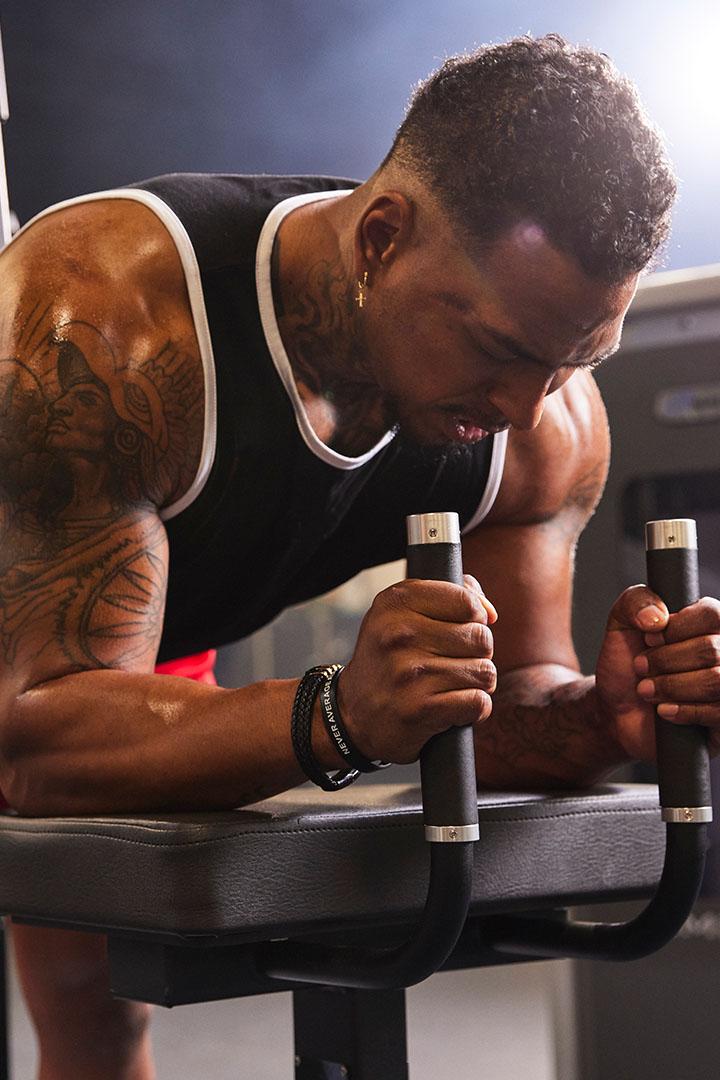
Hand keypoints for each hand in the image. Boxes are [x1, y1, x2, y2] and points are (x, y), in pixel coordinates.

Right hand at [339, 575, 496, 763]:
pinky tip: (452, 707)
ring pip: (485, 672)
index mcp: (395, 603)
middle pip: (482, 638)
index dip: (474, 618)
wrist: (352, 716)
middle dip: (477, 654)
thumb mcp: (402, 615)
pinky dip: (474, 709)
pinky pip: (479, 702)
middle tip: (451, 663)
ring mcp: (409, 673)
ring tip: (449, 686)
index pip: (467, 602)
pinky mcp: (420, 709)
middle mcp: (399, 634)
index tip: (458, 631)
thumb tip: (489, 612)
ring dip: (476, 684)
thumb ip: (449, 596)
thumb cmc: (388, 660)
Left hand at [595, 585, 719, 759]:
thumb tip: (658, 617)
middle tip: (641, 668)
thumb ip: (635, 602)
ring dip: (671, 686)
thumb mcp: (621, 624)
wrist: (617, 711)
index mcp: (708, 624)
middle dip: (666, 661)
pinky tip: (664, 710)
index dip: (676, 629)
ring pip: (716, 680)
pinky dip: (684, 710)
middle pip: (712, 650)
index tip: (649, 638)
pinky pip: (718, 712)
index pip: (712, 614)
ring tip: (646, 689)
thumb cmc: (626, 666)